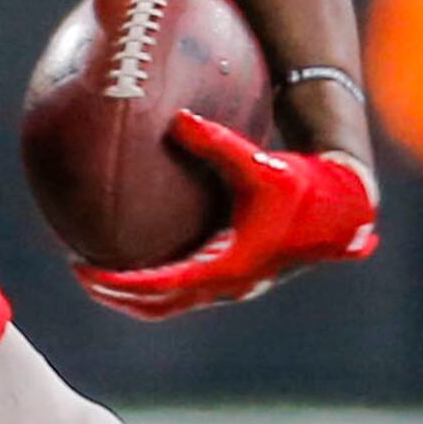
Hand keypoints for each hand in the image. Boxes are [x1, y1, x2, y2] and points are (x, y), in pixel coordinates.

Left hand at [75, 114, 378, 320]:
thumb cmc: (303, 185)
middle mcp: (228, 285)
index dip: (116, 282)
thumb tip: (177, 118)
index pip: (158, 285)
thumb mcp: (259, 163)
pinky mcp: (237, 276)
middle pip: (157, 306)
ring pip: (171, 304)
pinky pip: (186, 290)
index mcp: (228, 266)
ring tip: (98, 273)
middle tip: (79, 272)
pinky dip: (157, 284)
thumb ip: (217, 142)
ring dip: (134, 295)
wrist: (343, 208)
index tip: (82, 269)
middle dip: (115, 295)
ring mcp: (233, 286)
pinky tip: (137, 258)